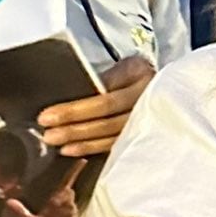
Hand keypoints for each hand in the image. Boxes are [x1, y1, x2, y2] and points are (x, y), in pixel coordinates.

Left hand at [37, 57, 152, 158]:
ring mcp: (150, 118)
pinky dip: (93, 148)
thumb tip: (65, 97)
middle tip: (47, 133)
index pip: (104, 97)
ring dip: (81, 140)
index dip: (75, 109)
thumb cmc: (135, 73)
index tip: (48, 116)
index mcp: (138, 74)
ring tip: (55, 142)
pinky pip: (118, 144)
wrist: (168, 84)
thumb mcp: (122, 66)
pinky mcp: (147, 134)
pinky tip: (73, 150)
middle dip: (74, 126)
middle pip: (107, 117)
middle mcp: (147, 97)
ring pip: (112, 134)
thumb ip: (100, 79)